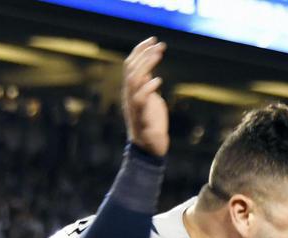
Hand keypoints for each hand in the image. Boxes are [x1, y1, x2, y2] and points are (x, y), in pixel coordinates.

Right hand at [122, 37, 168, 156]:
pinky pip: (140, 99)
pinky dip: (148, 88)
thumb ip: (148, 86)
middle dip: (144, 53)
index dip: (140, 50)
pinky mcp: (140, 116)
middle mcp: (129, 95)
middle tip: (159, 44)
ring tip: (158, 55)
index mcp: (131, 90)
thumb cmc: (152, 124)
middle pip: (131, 68)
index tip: (153, 40)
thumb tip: (149, 73)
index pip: (131, 64)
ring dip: (146, 65)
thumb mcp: (151, 100)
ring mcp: (133, 105)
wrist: (150, 148)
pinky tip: (158, 80)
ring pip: (133, 80)